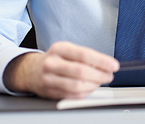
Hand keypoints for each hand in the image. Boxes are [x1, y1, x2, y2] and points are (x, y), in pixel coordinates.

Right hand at [3, 41, 119, 98]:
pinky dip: (85, 93)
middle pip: (81, 72)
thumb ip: (84, 56)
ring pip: (77, 86)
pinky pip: (72, 96)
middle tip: (109, 75)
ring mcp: (49, 79)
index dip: (101, 61)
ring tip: (101, 81)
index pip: (84, 55)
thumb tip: (105, 65)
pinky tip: (91, 88)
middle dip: (100, 75)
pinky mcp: (49, 92)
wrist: (31, 70)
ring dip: (94, 86)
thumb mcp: (67, 50)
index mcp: (59, 48)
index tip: (113, 65)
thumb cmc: (55, 58)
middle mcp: (52, 63)